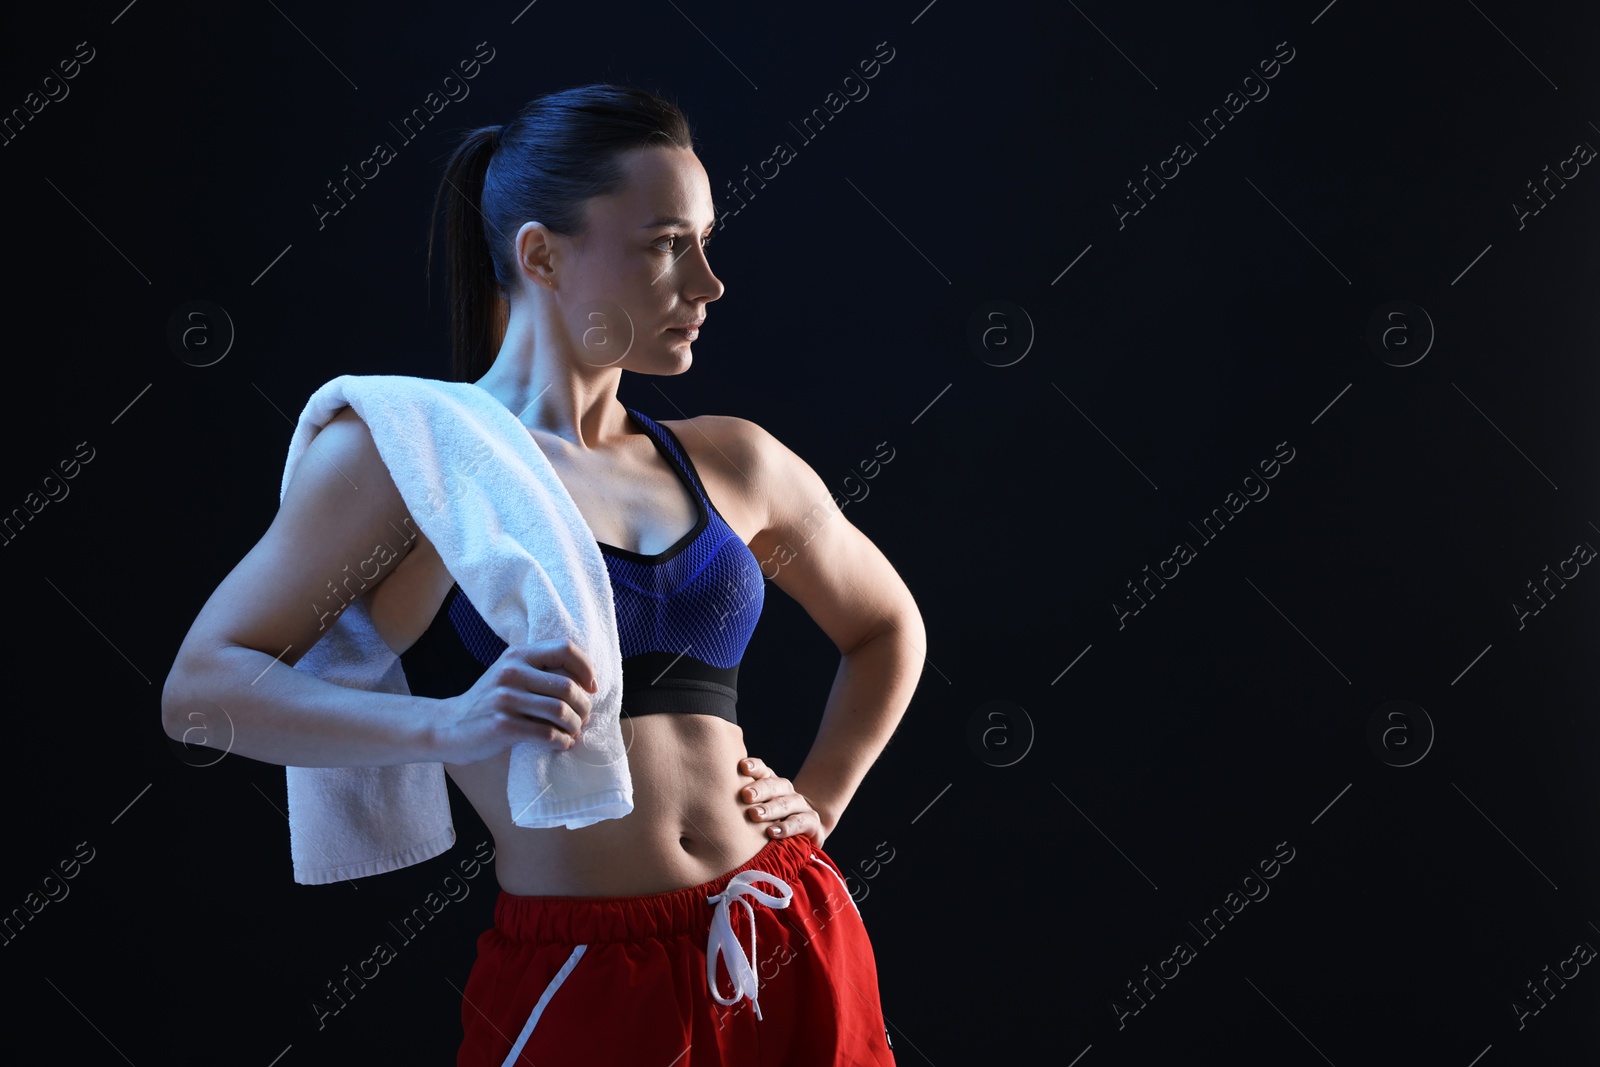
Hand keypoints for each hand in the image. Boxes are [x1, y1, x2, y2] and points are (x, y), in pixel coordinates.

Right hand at [431, 639, 598, 764]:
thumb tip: (586, 685)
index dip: (586, 668)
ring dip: (575, 726)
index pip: (565, 649)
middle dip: (584, 707)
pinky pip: (546, 734)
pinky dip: (562, 741)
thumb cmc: (488, 703)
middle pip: (567, 686)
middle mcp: (511, 672)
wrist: (448, 727)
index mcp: (517, 655)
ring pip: (560, 711)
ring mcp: (505, 699)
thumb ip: (539, 672)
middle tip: (584, 719)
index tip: (591, 688)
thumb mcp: (509, 675)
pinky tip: (562, 744)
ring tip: (573, 733)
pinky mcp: (502, 725)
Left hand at [737, 757, 827, 846]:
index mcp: (771, 783)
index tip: (741, 766)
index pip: (763, 770)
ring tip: (755, 815)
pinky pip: (801, 822)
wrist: (803, 831)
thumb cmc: (767, 820)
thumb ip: (737, 801)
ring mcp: (801, 805)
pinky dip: (787, 827)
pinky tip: (773, 833)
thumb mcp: (753, 809)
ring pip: (787, 802)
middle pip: (775, 784)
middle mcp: (786, 790)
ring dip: (771, 808)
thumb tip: (705, 796)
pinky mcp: (812, 823)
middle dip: (760, 789)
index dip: (754, 767)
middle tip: (745, 795)